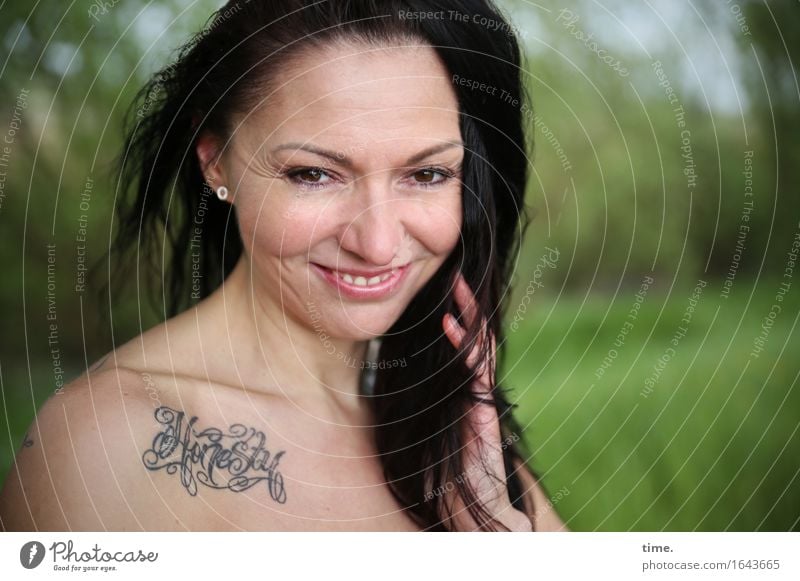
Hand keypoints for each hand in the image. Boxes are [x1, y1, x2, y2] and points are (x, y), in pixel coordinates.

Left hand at [440, 273, 530, 531]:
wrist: (475, 508)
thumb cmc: (450, 477)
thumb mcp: (430, 436)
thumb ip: (423, 413)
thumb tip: (388, 397)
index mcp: (464, 394)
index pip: (463, 349)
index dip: (457, 321)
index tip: (444, 296)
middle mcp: (475, 392)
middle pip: (474, 340)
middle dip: (466, 308)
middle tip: (455, 277)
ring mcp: (480, 399)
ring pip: (478, 348)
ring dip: (468, 316)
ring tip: (458, 287)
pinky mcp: (482, 410)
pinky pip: (474, 372)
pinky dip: (463, 347)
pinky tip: (451, 326)